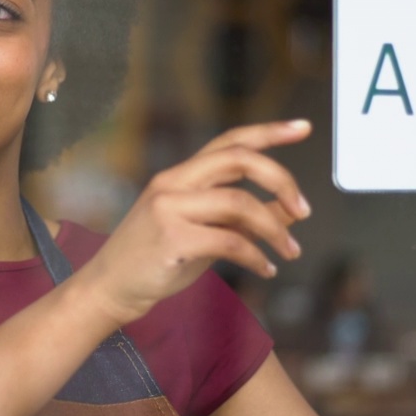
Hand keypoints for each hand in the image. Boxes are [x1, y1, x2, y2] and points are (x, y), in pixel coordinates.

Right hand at [82, 120, 312, 325]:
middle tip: (305, 209)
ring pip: (240, 204)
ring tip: (290, 252)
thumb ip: (244, 217)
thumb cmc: (158, 259)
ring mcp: (169, 208)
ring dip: (274, 229)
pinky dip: (256, 256)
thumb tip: (291, 208)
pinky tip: (266, 269)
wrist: (110, 288)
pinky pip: (230, 241)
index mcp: (181, 175)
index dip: (269, 131)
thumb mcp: (204, 231)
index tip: (304, 127)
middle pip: (239, 159)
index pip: (230, 140)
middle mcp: (174, 182)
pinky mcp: (172, 239)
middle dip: (281, 180)